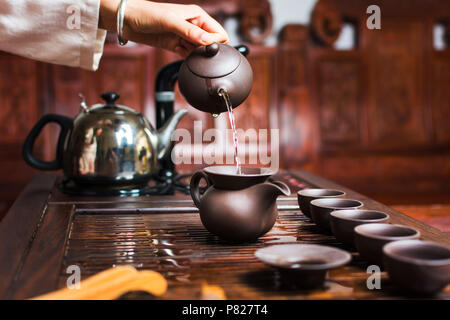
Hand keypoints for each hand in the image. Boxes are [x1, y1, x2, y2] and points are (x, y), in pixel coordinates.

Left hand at [99, 0, 228, 56]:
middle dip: (205, 50)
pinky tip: (179, 53)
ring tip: (183, 50)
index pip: (218, 32)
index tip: (204, 48)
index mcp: (197, 16)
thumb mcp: (170, 21)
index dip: (215, 42)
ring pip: (200, 51)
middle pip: (211, 44)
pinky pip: (188, 55)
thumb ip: (190, 32)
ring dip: (195, 55)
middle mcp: (193, 26)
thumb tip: (208, 42)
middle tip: (193, 51)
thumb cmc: (146, 13)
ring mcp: (184, 37)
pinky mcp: (176, 45)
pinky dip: (186, 58)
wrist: (126, 20)